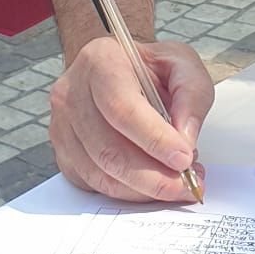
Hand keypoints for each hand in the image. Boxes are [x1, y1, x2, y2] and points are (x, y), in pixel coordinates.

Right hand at [49, 36, 212, 203]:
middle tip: (187, 183)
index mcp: (100, 61)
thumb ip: (192, 95)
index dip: (154, 139)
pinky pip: (96, 185)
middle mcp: (72, 93)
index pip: (122, 108)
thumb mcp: (182, 63)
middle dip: (154, 176)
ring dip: (145, 188)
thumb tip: (185, 139)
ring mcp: (62, 127)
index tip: (184, 158)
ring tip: (177, 183)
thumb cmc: (149, 67)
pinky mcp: (64, 154)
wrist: (120, 70)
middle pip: (109, 149)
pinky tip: (153, 183)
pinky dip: (130, 192)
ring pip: (102, 173)